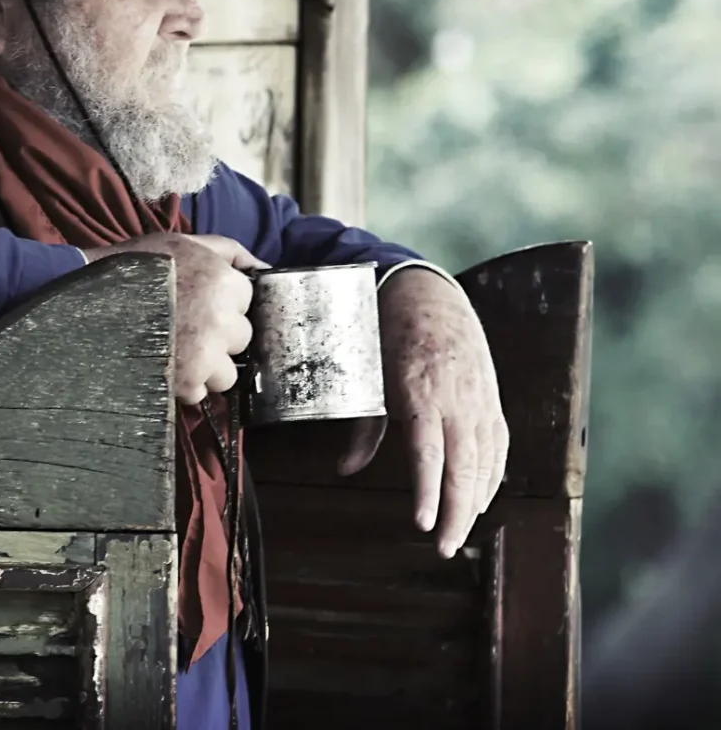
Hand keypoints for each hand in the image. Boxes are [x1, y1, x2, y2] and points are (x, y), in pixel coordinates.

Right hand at [84, 234, 267, 403]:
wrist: (90, 298)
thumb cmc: (137, 265)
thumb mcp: (186, 243)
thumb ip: (232, 252)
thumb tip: (266, 269)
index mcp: (225, 283)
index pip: (247, 301)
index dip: (224, 301)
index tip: (201, 301)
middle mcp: (222, 320)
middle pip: (241, 338)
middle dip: (220, 334)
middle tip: (188, 324)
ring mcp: (205, 355)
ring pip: (227, 372)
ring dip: (208, 364)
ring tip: (178, 348)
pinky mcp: (185, 382)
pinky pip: (201, 393)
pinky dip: (186, 383)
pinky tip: (166, 363)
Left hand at [375, 267, 508, 557]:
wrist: (430, 295)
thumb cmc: (391, 335)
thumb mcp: (370, 373)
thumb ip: (365, 426)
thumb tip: (344, 469)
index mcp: (422, 388)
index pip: (428, 451)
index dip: (428, 490)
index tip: (424, 525)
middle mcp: (457, 397)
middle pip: (464, 465)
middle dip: (457, 511)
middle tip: (445, 548)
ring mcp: (480, 398)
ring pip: (486, 460)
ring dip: (475, 500)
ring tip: (460, 534)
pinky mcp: (492, 399)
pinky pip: (498, 445)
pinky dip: (492, 475)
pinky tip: (481, 499)